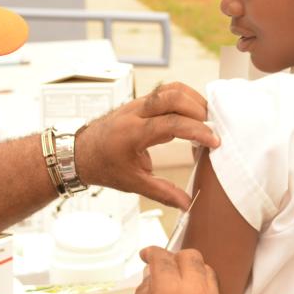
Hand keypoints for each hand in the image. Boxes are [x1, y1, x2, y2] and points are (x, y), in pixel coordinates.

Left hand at [76, 82, 219, 208]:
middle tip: (212, 127)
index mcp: (133, 133)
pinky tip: (192, 114)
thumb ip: (162, 192)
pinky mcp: (140, 102)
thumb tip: (186, 204)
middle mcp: (135, 112)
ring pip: (170, 89)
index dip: (197, 131)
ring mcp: (137, 104)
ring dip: (192, 100)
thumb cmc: (103, 166)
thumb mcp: (132, 183)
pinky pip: (165, 91)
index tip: (214, 141)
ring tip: (206, 119)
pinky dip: (183, 98)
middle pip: (173, 96)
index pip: (172, 124)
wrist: (80, 152)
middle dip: (198, 108)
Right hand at [128, 248, 226, 293]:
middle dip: (175, 256)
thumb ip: (143, 293)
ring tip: (181, 279)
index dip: (152, 252)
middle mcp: (194, 293)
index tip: (147, 255)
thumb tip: (149, 278)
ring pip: (207, 271)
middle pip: (190, 256)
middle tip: (165, 264)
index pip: (162, 258)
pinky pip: (215, 291)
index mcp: (168, 291)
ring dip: (192, 269)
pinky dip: (203, 287)